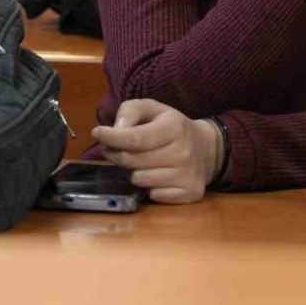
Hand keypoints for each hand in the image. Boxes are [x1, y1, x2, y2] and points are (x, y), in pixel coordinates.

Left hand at [92, 99, 225, 204]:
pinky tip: (158, 175)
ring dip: (135, 171)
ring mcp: (187, 175)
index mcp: (174, 127)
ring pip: (139, 180)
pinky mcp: (190, 193)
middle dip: (118, 154)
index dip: (112, 137)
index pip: (134, 138)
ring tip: (144, 161)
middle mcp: (183, 152)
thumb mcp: (154, 109)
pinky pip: (153, 195)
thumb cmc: (173, 127)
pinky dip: (150, 187)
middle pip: (132, 161)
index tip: (97, 133)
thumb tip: (114, 131)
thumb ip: (131, 111)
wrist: (208, 149)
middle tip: (117, 148)